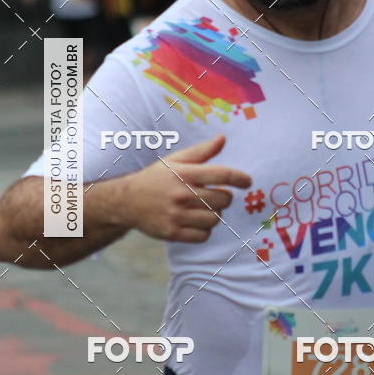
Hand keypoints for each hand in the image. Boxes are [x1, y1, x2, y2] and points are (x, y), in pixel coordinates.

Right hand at [122, 134, 250, 242]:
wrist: (127, 201)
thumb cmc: (156, 178)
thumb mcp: (175, 160)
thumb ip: (201, 151)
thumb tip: (223, 139)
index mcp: (184, 173)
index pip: (222, 174)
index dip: (240, 178)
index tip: (247, 181)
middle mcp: (181, 194)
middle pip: (223, 199)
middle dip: (224, 197)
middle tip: (214, 195)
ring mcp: (176, 215)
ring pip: (215, 219)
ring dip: (214, 214)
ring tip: (202, 208)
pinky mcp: (173, 233)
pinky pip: (203, 235)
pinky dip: (204, 230)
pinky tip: (195, 221)